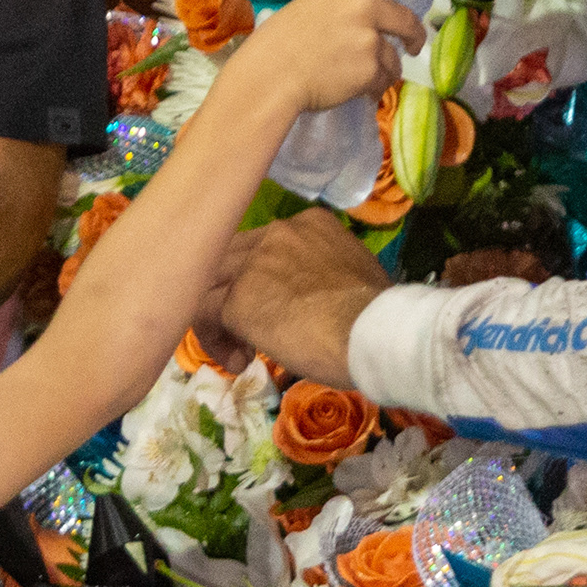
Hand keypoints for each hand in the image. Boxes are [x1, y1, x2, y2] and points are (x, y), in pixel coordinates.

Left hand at [220, 208, 395, 386]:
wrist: (374, 332)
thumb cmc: (379, 313)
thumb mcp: (356, 275)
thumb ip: (325, 275)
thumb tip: (316, 300)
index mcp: (309, 224)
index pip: (264, 244)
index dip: (260, 276)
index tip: (278, 308)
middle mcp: (276, 233)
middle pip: (229, 256)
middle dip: (232, 293)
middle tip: (246, 329)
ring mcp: (253, 264)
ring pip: (210, 282)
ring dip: (217, 318)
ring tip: (238, 350)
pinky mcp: (237, 299)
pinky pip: (207, 316)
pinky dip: (216, 342)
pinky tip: (240, 362)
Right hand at [229, 0, 428, 115]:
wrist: (270, 78)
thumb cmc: (277, 43)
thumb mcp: (309, 7)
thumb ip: (340, 8)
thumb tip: (357, 24)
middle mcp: (364, 7)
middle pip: (406, 18)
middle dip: (415, 34)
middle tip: (414, 46)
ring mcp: (370, 39)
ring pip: (394, 57)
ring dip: (386, 69)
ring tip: (364, 80)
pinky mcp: (371, 70)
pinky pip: (383, 80)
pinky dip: (373, 88)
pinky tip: (355, 92)